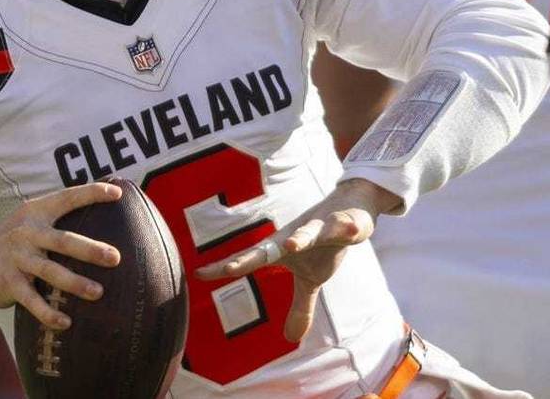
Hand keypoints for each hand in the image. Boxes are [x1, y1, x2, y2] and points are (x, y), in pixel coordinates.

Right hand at [0, 181, 122, 329]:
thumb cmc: (16, 239)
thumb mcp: (31, 220)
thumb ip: (58, 217)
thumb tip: (102, 212)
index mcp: (36, 212)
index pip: (66, 198)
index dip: (91, 194)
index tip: (116, 193)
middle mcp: (26, 233)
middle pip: (62, 241)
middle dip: (89, 249)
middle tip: (115, 258)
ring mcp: (17, 258)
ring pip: (50, 271)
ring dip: (75, 283)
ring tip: (98, 292)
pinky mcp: (9, 282)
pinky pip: (31, 300)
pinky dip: (48, 313)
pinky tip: (65, 322)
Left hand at [195, 178, 400, 342]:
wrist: (351, 210)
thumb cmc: (323, 246)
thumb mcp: (312, 280)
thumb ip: (300, 307)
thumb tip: (291, 338)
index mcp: (282, 250)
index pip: (249, 260)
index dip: (225, 267)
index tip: (198, 274)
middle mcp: (294, 237)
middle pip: (269, 248)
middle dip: (248, 258)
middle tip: (227, 269)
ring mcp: (319, 228)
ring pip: (308, 232)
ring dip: (301, 237)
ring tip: (293, 245)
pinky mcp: (343, 223)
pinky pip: (345, 225)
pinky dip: (346, 227)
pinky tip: (349, 229)